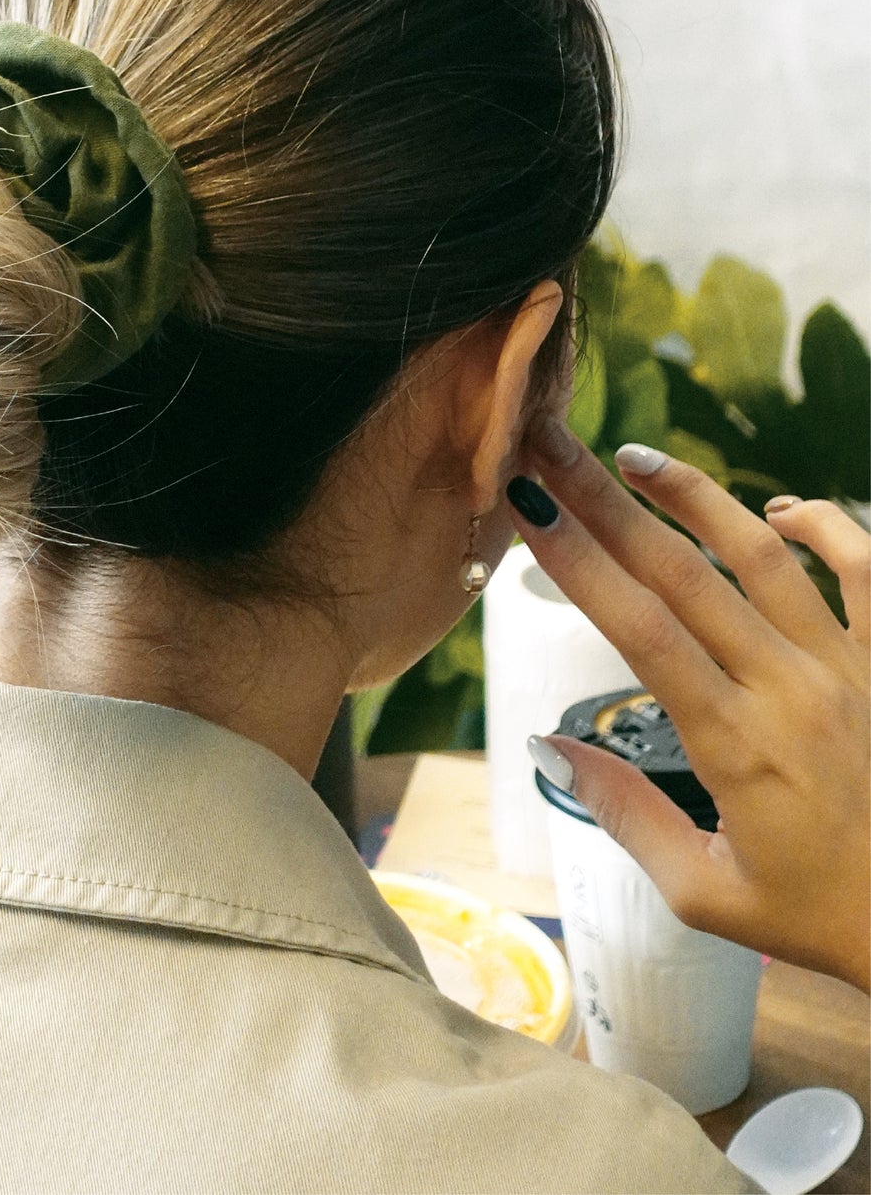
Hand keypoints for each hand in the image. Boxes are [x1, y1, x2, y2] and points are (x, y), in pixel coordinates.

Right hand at [510, 422, 868, 993]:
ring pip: (765, 554)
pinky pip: (866, 568)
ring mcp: (850, 667)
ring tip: (637, 458)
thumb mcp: (707, 894)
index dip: (577, 560)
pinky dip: (826, 524)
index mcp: (735, 745)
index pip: (638, 628)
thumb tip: (551, 744)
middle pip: (682, 572)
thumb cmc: (823, 917)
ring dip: (695, 496)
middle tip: (552, 447)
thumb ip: (625, 815)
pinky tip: (776, 509)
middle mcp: (790, 689)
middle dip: (605, 503)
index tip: (527, 508)